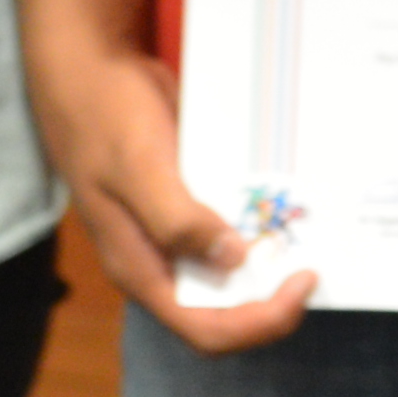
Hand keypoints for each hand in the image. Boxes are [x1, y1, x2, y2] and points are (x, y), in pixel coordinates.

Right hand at [22, 34, 313, 348]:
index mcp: (141, 269)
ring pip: (228, 272)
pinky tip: (284, 206)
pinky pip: (226, 230)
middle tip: (312, 262)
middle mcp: (158, 261)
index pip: (205, 328)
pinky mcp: (184, 202)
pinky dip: (256, 227)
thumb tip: (231, 260)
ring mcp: (171, 232)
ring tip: (307, 238)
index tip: (302, 281)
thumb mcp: (138, 167)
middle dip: (270, 298)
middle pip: (223, 310)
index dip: (259, 321)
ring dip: (268, 265)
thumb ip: (176, 220)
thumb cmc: (103, 117)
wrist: (85, 68)